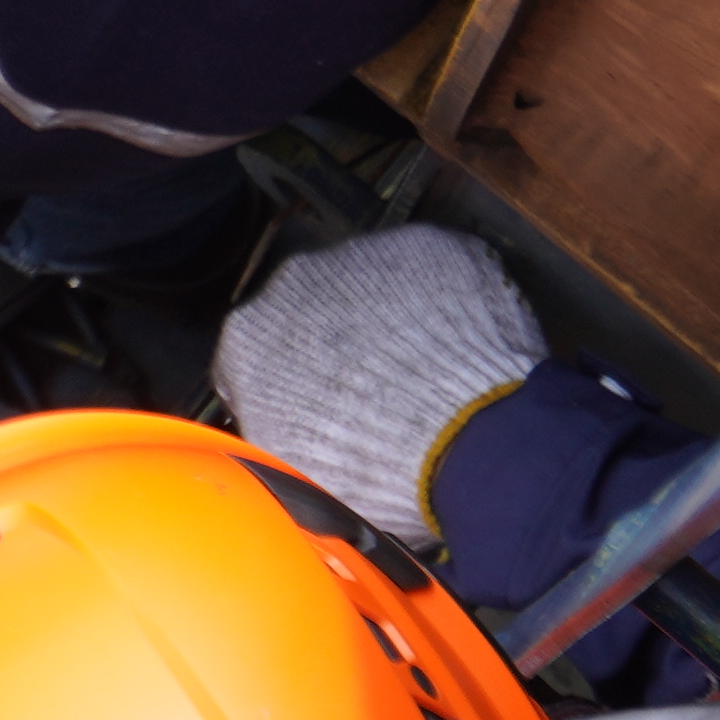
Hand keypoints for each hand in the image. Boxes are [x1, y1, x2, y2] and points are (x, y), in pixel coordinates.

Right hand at [215, 227, 556, 537]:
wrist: (471, 440)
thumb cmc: (381, 470)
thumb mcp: (299, 474)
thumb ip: (276, 435)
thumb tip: (286, 437)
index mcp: (248, 341)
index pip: (256, 360)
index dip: (292, 389)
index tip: (322, 412)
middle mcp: (293, 281)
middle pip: (309, 312)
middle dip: (339, 346)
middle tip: (379, 395)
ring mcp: (363, 255)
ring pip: (369, 287)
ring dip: (389, 320)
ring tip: (428, 377)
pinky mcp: (427, 245)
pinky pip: (428, 273)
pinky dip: (441, 302)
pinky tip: (459, 347)